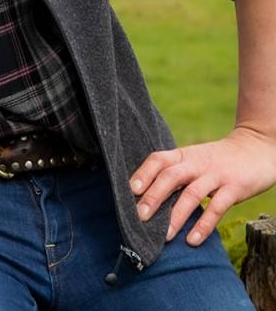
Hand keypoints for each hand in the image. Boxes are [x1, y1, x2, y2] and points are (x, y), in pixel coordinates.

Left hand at [130, 125, 275, 245]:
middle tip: (140, 217)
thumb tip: (144, 198)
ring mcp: (216, 175)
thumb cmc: (217, 160)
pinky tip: (193, 240)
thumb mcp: (194, 160)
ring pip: (192, 194)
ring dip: (176, 216)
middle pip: (170, 176)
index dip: (143, 173)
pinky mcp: (235, 188)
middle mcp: (196, 163)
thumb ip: (174, 173)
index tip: (130, 190)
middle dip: (153, 197)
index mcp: (183, 155)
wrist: (257, 148)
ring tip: (164, 237)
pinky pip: (217, 208)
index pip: (158, 160)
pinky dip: (204, 225)